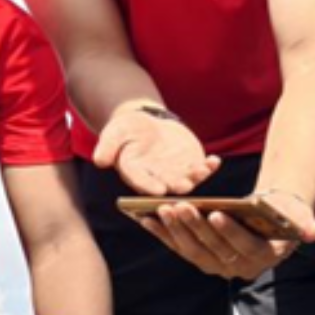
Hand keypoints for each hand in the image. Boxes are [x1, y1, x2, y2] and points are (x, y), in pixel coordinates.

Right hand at [93, 103, 219, 195]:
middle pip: (167, 185)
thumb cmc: (127, 130)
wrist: (147, 124)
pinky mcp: (191, 166)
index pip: (142, 183)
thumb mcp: (114, 133)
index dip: (150, 187)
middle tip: (184, 187)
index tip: (158, 190)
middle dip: (176, 186)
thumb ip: (108, 147)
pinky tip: (215, 161)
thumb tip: (99, 161)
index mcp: (136, 174)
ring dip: (196, 177)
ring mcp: (176, 174)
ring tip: (202, 170)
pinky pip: (202, 169)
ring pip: (188, 179)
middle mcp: (157, 179)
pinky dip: (209, 166)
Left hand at [139, 191, 314, 279]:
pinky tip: (146, 219)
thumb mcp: (297, 215)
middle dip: (195, 227)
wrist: (270, 218)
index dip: (230, 231)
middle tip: (180, 206)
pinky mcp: (199, 257)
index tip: (216, 212)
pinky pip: (178, 247)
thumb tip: (312, 232)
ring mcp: (216, 265)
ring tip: (162, 209)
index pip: (244, 247)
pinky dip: (163, 233)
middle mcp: (238, 268)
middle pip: (213, 249)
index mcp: (263, 259)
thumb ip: (304, 222)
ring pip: (192, 250)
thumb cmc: (283, 213)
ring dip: (174, 231)